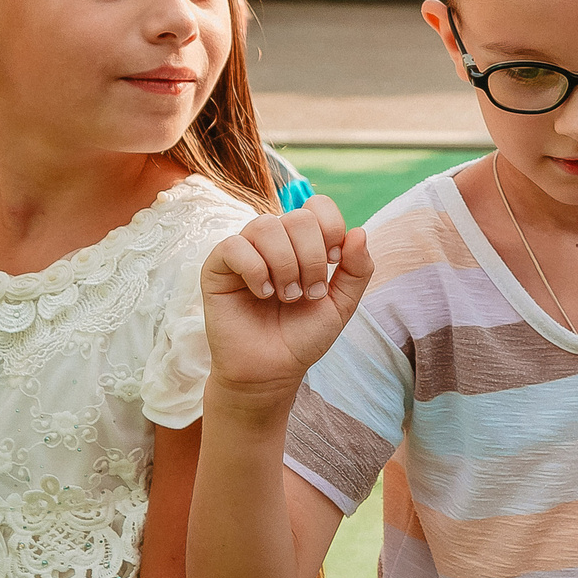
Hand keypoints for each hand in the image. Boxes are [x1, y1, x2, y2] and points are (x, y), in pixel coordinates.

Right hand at [200, 197, 373, 400]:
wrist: (271, 370)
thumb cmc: (302, 336)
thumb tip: (359, 232)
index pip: (317, 206)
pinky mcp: (217, 266)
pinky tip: (262, 293)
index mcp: (302, 243)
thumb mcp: (341, 304)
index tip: (334, 261)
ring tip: (286, 296)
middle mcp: (273, 241)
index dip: (331, 228)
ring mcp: (244, 251)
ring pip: (266, 226)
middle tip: (308, 293)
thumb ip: (357, 270)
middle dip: (311, 258)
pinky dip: (255, 269)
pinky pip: (234, 245)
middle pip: (297, 218)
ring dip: (285, 264)